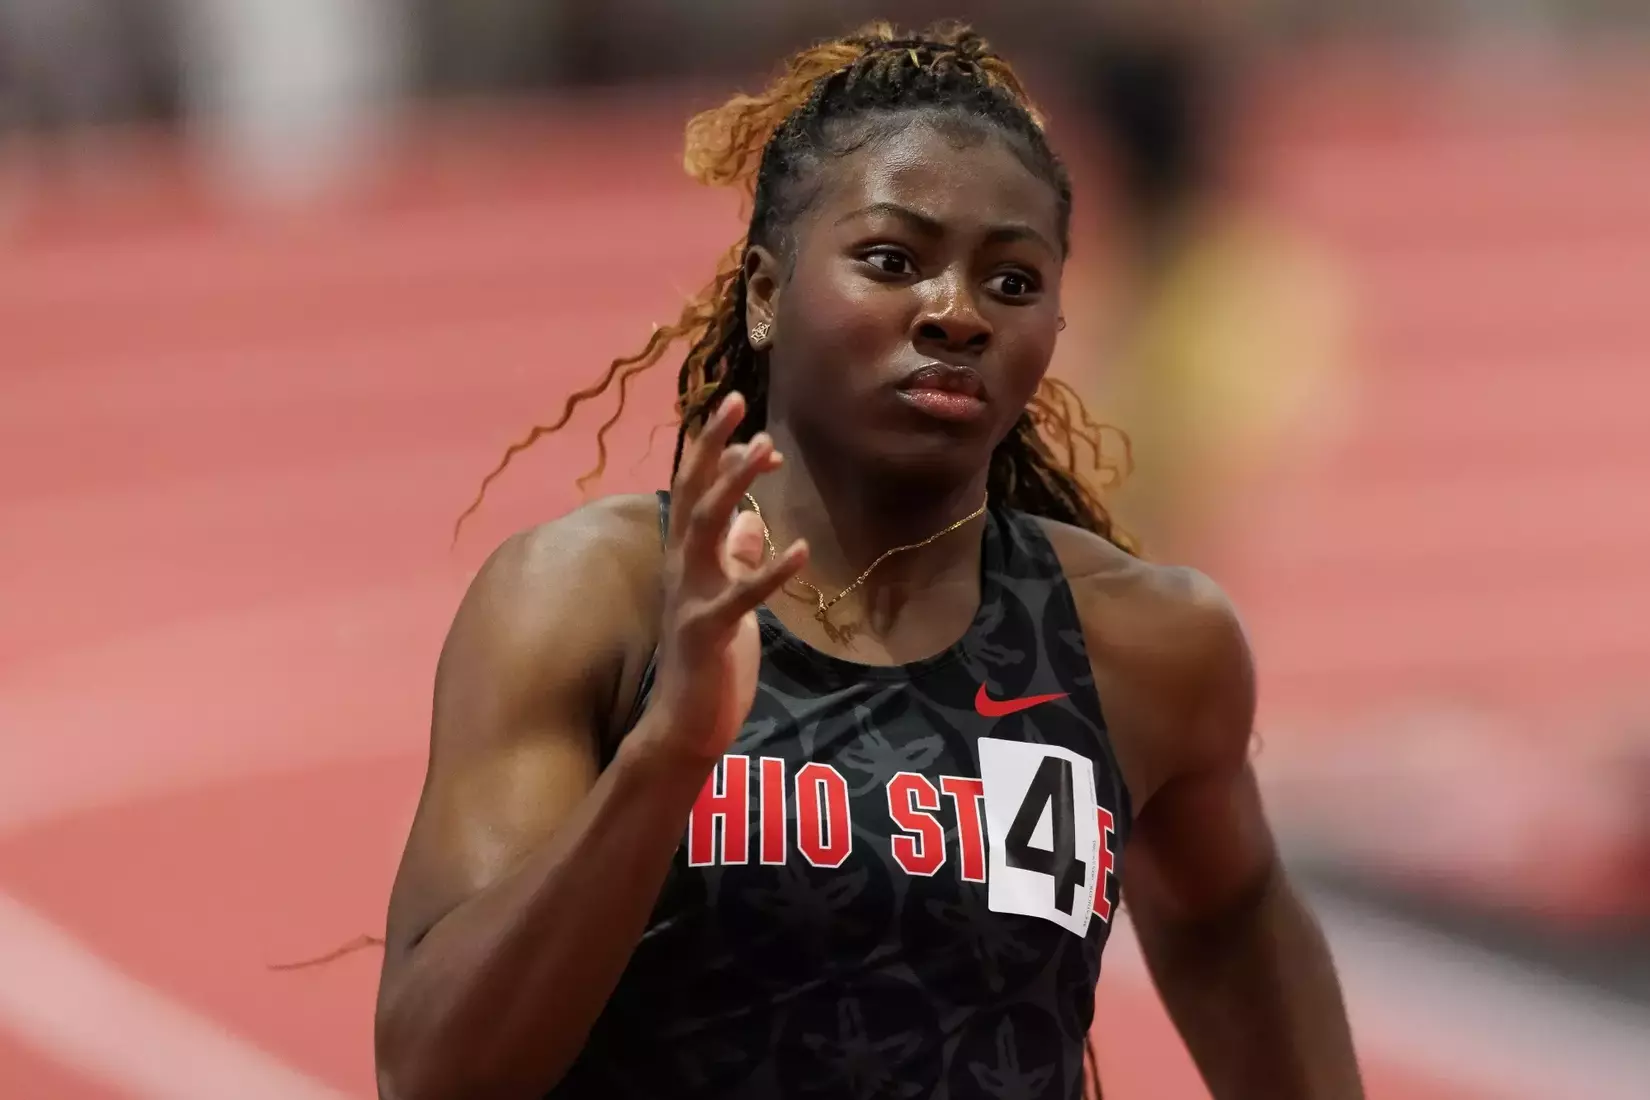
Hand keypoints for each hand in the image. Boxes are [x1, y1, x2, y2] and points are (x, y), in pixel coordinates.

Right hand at [640, 394, 807, 763]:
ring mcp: (691, 597)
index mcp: (685, 557)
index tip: (747, 418)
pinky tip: (803, 551)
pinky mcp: (708, 632)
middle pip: (692, 492)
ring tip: (765, 452)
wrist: (684, 725)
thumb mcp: (727, 597)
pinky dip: (771, 571)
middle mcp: (681, 568)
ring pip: (706, 528)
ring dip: (734, 486)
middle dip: (713, 446)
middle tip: (739, 404)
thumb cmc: (709, 660)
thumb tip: (756, 522)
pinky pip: (740, 595)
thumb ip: (736, 558)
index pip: (693, 489)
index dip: (714, 449)